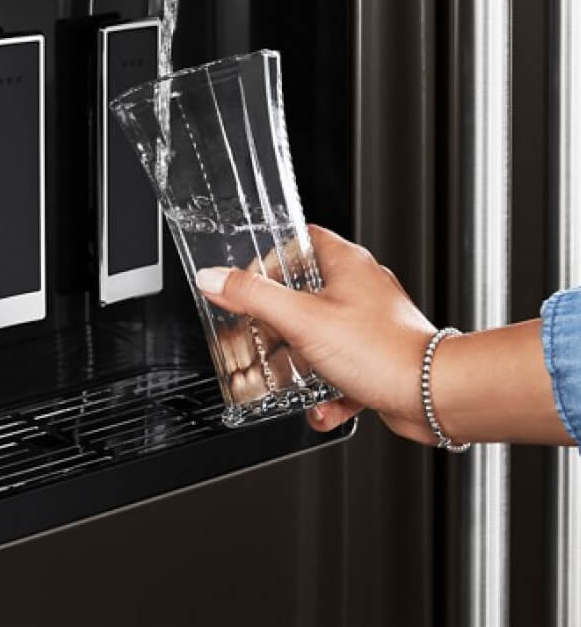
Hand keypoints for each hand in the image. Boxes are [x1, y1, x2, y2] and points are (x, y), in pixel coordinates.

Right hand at [195, 225, 438, 443]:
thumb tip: (215, 279)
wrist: (433, 395)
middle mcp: (360, 290)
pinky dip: (326, 391)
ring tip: (278, 378)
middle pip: (304, 294)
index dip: (270, 259)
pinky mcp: (377, 358)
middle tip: (253, 336)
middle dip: (275, 323)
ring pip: (320, 337)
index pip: (300, 242)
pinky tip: (319, 407)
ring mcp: (369, 325)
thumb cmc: (383, 350)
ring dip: (296, 363)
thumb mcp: (303, 320)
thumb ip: (255, 298)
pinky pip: (341, 371)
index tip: (247, 281)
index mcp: (346, 264)